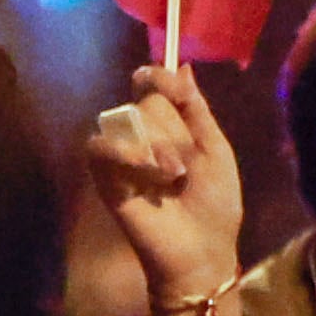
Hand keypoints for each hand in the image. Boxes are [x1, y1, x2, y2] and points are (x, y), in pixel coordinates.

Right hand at [88, 65, 244, 303]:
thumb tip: (182, 65)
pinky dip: (123, 153)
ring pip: (125, 122)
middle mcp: (142, 137)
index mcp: (170, 128)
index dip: (157, 78)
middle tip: (184, 169)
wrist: (202, 250)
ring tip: (172, 177)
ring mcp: (122, 158)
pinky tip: (146, 170)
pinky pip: (100, 147)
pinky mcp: (105, 179)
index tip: (162, 80)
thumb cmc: (215, 204)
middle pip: (146, 104)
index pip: (153, 87)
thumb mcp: (216, 150)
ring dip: (154, 146)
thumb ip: (197, 109)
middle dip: (170, 132)